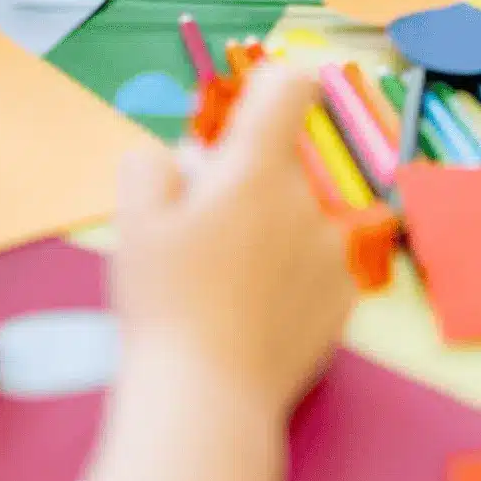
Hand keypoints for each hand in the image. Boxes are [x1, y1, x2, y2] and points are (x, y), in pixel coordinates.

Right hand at [111, 68, 353, 417]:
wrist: (208, 397)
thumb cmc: (165, 305)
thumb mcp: (133, 223)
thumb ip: (153, 166)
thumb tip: (184, 156)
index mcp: (256, 171)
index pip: (289, 87)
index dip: (273, 83)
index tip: (254, 104)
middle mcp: (307, 199)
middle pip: (280, 162)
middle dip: (244, 180)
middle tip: (201, 227)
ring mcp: (334, 247)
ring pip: (299, 212)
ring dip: (271, 228)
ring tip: (226, 278)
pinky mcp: (347, 293)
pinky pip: (318, 260)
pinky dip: (293, 272)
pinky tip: (255, 307)